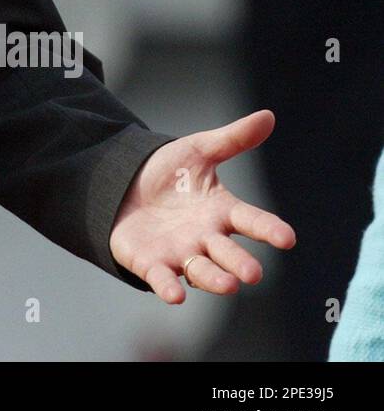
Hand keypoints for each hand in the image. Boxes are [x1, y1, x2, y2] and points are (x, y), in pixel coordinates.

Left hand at [110, 109, 294, 303]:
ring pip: (202, 272)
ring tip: (229, 286)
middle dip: (239, 264)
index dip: (268, 229)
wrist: (122, 184)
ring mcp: (180, 254)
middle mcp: (206, 238)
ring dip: (214, 280)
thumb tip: (268, 116)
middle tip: (252, 273)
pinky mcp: (151, 263)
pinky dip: (169, 287)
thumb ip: (232, 139)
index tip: (287, 238)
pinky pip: (162, 278)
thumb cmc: (168, 173)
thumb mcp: (197, 151)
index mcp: (221, 212)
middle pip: (228, 254)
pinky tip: (174, 294)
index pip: (250, 220)